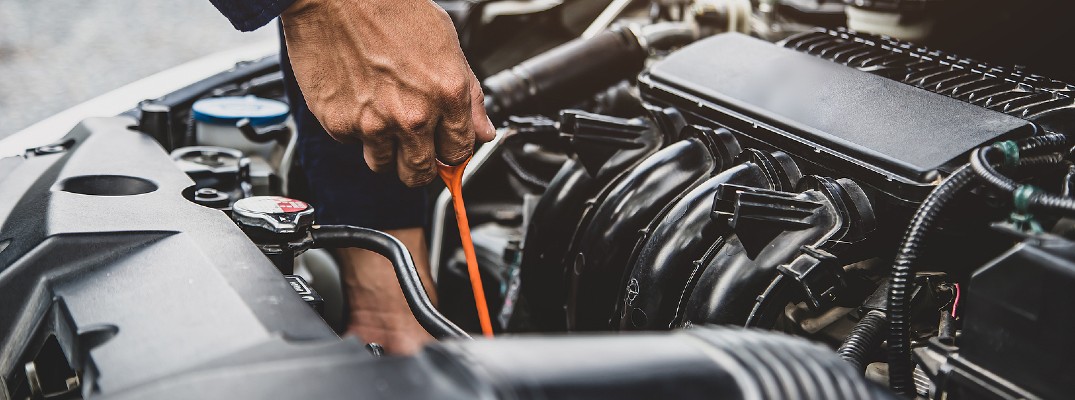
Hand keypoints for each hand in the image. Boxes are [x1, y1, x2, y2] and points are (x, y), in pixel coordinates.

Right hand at [281, 0, 495, 186]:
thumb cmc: (391, 9)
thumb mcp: (447, 44)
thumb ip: (470, 95)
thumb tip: (484, 131)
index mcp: (447, 95)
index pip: (459, 154)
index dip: (452, 154)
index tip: (444, 151)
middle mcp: (412, 116)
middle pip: (420, 174)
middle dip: (420, 166)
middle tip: (413, 148)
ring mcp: (374, 124)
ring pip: (383, 165)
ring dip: (384, 150)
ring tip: (381, 115)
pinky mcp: (339, 124)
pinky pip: (351, 143)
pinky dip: (355, 128)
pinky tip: (358, 97)